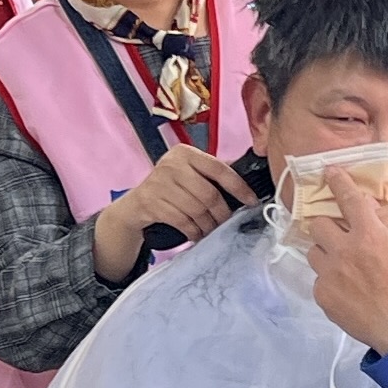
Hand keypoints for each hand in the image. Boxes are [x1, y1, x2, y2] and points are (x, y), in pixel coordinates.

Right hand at [89, 143, 255, 280]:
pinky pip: (182, 221)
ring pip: (196, 210)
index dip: (239, 187)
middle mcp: (171, 164)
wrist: (136, 204)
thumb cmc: (171, 188)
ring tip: (212, 230)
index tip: (251, 202)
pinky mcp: (150, 202)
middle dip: (222, 214)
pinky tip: (197, 234)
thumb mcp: (189, 173)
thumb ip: (213, 174)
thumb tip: (249, 182)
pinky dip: (194, 231)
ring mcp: (159, 183)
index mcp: (186, 153)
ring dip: (208, 225)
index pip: (220, 169)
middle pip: (209, 194)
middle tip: (227, 223)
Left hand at [302, 197, 387, 354]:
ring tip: (346, 266)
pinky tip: (349, 290)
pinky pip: (319, 279)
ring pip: (314, 251)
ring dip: (327, 253)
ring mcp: (330, 275)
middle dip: (329, 226)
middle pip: (318, 224)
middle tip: (343, 236)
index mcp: (369, 235)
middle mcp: (344, 251)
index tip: (329, 172)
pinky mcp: (323, 296)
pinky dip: (331, 280)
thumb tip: (370, 206)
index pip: (348, 199)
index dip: (338, 182)